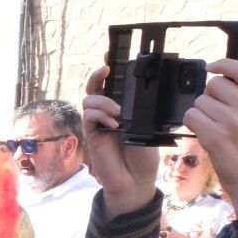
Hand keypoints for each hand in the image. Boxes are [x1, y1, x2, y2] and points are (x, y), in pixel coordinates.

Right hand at [83, 65, 160, 217]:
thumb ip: (141, 110)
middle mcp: (107, 112)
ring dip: (104, 102)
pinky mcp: (91, 134)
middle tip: (106, 69)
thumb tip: (140, 95)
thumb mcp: (148, 127)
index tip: (112, 58)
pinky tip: (114, 125)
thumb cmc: (143, 154)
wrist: (135, 179)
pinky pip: (89, 116)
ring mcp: (98, 122)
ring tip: (119, 114)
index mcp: (123, 107)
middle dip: (98, 75)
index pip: (114, 85)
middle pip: (96, 87)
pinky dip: (101, 116)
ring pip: (90, 100)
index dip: (111, 71)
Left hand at [183, 60, 237, 197]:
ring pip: (200, 102)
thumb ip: (237, 99)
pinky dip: (193, 124)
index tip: (212, 67)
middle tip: (218, 114)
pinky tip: (206, 134)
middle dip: (210, 97)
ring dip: (202, 113)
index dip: (223, 65)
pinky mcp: (216, 135)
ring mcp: (233, 120)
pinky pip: (191, 116)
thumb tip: (219, 78)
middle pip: (214, 85)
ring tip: (216, 128)